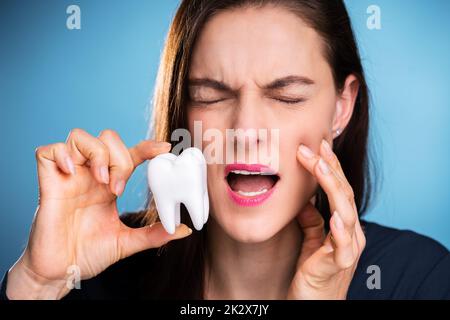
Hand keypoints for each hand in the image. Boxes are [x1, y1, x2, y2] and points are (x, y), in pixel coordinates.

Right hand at [7, 129, 191, 298]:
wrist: (60, 273)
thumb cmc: (88, 255)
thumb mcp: (126, 242)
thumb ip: (154, 234)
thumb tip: (184, 229)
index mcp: (109, 185)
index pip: (130, 154)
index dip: (147, 147)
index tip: (164, 148)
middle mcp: (90, 176)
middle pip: (107, 139)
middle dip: (119, 157)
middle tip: (118, 187)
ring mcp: (69, 177)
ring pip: (80, 137)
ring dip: (97, 154)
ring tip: (101, 181)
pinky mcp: (48, 183)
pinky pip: (48, 151)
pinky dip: (62, 155)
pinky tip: (71, 173)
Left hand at [287, 139, 365, 299]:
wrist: (314, 305)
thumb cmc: (313, 273)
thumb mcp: (311, 240)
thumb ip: (311, 220)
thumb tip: (303, 200)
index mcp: (344, 224)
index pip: (339, 189)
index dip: (329, 166)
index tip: (317, 146)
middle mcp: (351, 233)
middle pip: (343, 194)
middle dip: (328, 168)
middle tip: (312, 147)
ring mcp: (347, 248)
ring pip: (345, 211)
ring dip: (332, 187)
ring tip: (320, 167)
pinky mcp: (338, 265)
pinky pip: (343, 246)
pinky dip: (340, 229)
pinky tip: (334, 215)